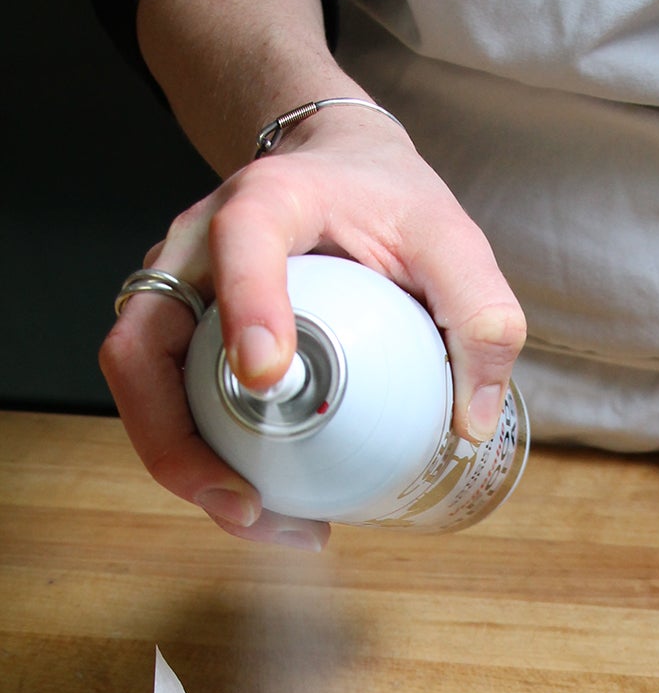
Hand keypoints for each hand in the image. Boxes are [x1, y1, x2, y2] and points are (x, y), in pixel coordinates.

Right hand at [100, 109, 525, 544]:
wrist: (339, 171)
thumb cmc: (388, 203)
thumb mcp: (452, 241)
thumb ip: (481, 316)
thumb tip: (471, 426)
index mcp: (272, 201)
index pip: (243, 240)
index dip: (246, 304)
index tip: (267, 374)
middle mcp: (199, 247)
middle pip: (144, 345)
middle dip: (177, 440)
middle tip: (245, 502)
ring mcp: (179, 296)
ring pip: (143, 389)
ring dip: (185, 468)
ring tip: (259, 520)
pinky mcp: (181, 338)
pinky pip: (170, 406)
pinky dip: (203, 463)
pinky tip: (263, 504)